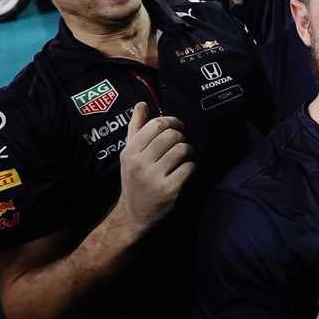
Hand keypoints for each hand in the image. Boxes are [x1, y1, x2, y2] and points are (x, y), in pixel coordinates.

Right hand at [115, 102, 193, 236]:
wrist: (132, 214)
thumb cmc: (134, 177)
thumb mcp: (129, 153)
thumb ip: (136, 128)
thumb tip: (142, 104)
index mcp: (130, 151)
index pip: (156, 124)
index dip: (173, 121)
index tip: (178, 127)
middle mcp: (139, 163)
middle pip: (172, 135)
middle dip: (181, 137)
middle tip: (179, 145)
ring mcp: (153, 177)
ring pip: (182, 149)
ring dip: (188, 152)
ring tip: (182, 158)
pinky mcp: (167, 190)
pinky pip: (188, 167)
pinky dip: (190, 167)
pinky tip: (183, 172)